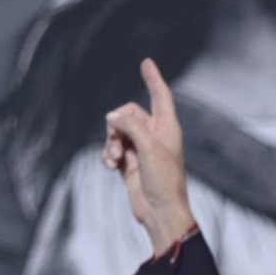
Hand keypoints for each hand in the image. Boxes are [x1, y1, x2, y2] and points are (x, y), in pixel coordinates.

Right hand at [103, 58, 195, 254]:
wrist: (160, 212)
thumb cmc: (163, 180)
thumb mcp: (148, 148)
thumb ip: (131, 126)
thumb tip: (112, 116)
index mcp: (167, 127)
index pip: (160, 95)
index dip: (153, 78)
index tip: (146, 62)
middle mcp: (154, 135)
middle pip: (129, 113)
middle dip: (118, 124)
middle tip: (118, 140)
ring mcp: (141, 149)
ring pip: (117, 132)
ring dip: (111, 142)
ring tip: (115, 158)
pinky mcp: (129, 163)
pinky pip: (112, 149)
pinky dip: (108, 154)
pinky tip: (110, 165)